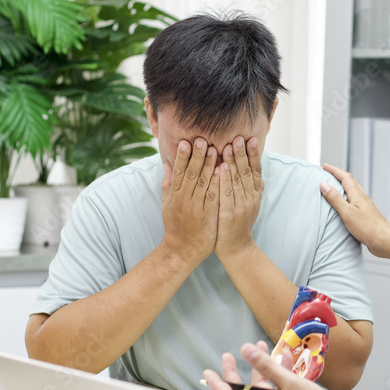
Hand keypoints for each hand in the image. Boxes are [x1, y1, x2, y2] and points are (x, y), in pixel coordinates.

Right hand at [160, 139, 218, 264]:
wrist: (181, 251)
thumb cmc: (176, 226)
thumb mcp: (167, 205)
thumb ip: (168, 184)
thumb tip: (167, 164)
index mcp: (174, 195)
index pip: (178, 172)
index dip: (182, 156)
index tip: (185, 141)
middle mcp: (183, 200)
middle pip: (190, 174)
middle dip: (196, 156)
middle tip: (201, 139)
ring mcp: (195, 208)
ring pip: (201, 183)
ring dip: (208, 165)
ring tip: (214, 149)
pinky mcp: (206, 217)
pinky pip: (212, 198)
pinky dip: (216, 184)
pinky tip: (221, 172)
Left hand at [203, 342, 366, 389]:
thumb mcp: (289, 383)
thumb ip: (267, 366)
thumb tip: (244, 350)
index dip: (218, 384)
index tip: (208, 372)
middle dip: (235, 371)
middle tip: (229, 356)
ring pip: (262, 385)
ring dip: (260, 366)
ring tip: (260, 346)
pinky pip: (277, 386)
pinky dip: (278, 371)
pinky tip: (285, 357)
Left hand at [215, 136, 262, 258]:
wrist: (236, 248)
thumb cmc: (239, 224)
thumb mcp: (250, 206)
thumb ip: (254, 191)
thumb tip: (262, 178)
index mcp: (255, 194)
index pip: (256, 170)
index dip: (254, 155)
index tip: (251, 139)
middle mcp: (250, 198)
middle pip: (247, 172)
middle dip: (243, 153)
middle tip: (238, 136)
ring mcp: (241, 206)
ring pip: (237, 180)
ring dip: (233, 161)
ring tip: (229, 145)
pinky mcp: (229, 214)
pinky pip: (226, 194)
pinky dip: (224, 179)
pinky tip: (220, 167)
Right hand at [319, 163, 389, 263]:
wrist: (384, 240)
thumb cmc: (367, 227)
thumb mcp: (347, 212)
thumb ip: (335, 199)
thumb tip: (324, 185)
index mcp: (357, 195)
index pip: (345, 177)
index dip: (334, 170)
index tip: (325, 166)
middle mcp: (362, 198)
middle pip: (350, 182)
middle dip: (339, 175)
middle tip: (329, 173)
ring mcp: (364, 206)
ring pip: (353, 191)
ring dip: (343, 186)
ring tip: (334, 187)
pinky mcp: (365, 215)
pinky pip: (354, 201)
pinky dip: (347, 198)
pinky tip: (344, 205)